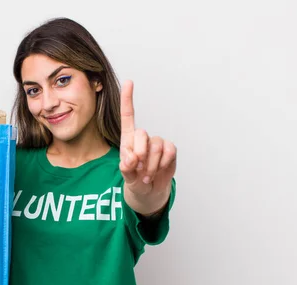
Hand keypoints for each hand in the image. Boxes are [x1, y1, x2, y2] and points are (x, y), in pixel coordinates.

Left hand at [118, 80, 176, 213]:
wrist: (149, 191)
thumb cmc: (134, 179)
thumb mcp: (126, 175)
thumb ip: (126, 167)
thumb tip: (132, 159)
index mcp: (128, 140)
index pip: (128, 116)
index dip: (127, 99)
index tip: (129, 82)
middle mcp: (143, 138)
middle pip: (142, 134)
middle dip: (140, 154)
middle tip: (139, 169)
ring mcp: (157, 143)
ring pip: (156, 146)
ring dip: (151, 165)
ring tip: (147, 175)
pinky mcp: (170, 150)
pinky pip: (169, 152)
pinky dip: (163, 164)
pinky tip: (159, 171)